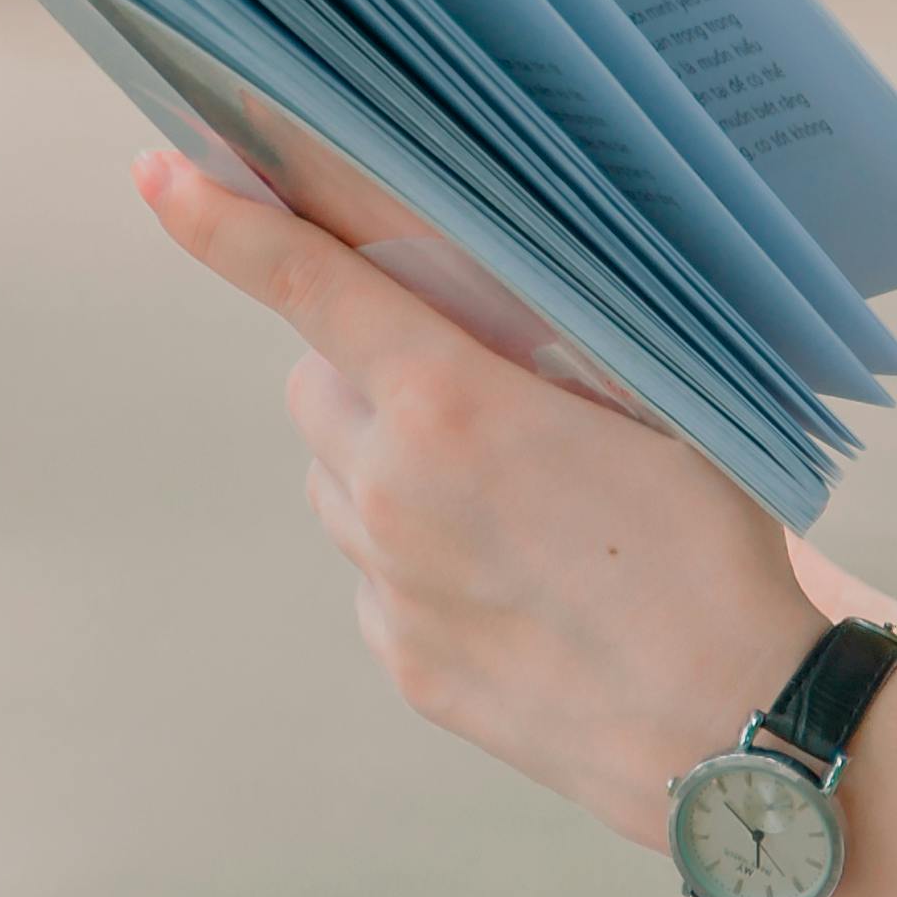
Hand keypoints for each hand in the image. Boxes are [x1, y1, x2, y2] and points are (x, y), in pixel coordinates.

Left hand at [134, 150, 827, 844]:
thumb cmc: (714, 542)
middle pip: (313, 381)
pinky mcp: (404, 661)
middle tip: (460, 376)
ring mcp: (390, 586)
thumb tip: (481, 280)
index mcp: (453, 404)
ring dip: (387, 459)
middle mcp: (394, 491)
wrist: (736, 722)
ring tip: (508, 491)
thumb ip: (548, 333)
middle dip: (363, 361)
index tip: (159, 174)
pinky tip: (511, 570)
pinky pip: (373, 574)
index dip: (226, 222)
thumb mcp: (654, 399)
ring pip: (337, 481)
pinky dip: (415, 553)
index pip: (310, 284)